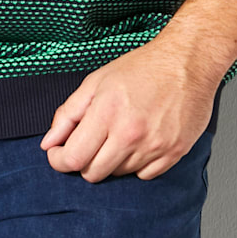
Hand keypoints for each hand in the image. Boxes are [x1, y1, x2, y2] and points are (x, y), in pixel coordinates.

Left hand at [39, 42, 217, 181]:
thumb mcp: (96, 82)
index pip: (73, 158)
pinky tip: (139, 141)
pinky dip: (137, 164)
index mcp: (107, 113)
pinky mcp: (174, 153)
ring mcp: (154, 146)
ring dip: (112, 160)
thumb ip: (68, 114)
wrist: (187, 61)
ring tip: (120, 133)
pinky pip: (144, 176)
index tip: (58, 153)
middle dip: (84, 161)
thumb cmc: (142, 67)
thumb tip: (48, 143)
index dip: (58, 159)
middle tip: (89, 141)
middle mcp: (130, 134)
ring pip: (118, 174)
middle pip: (93, 174)